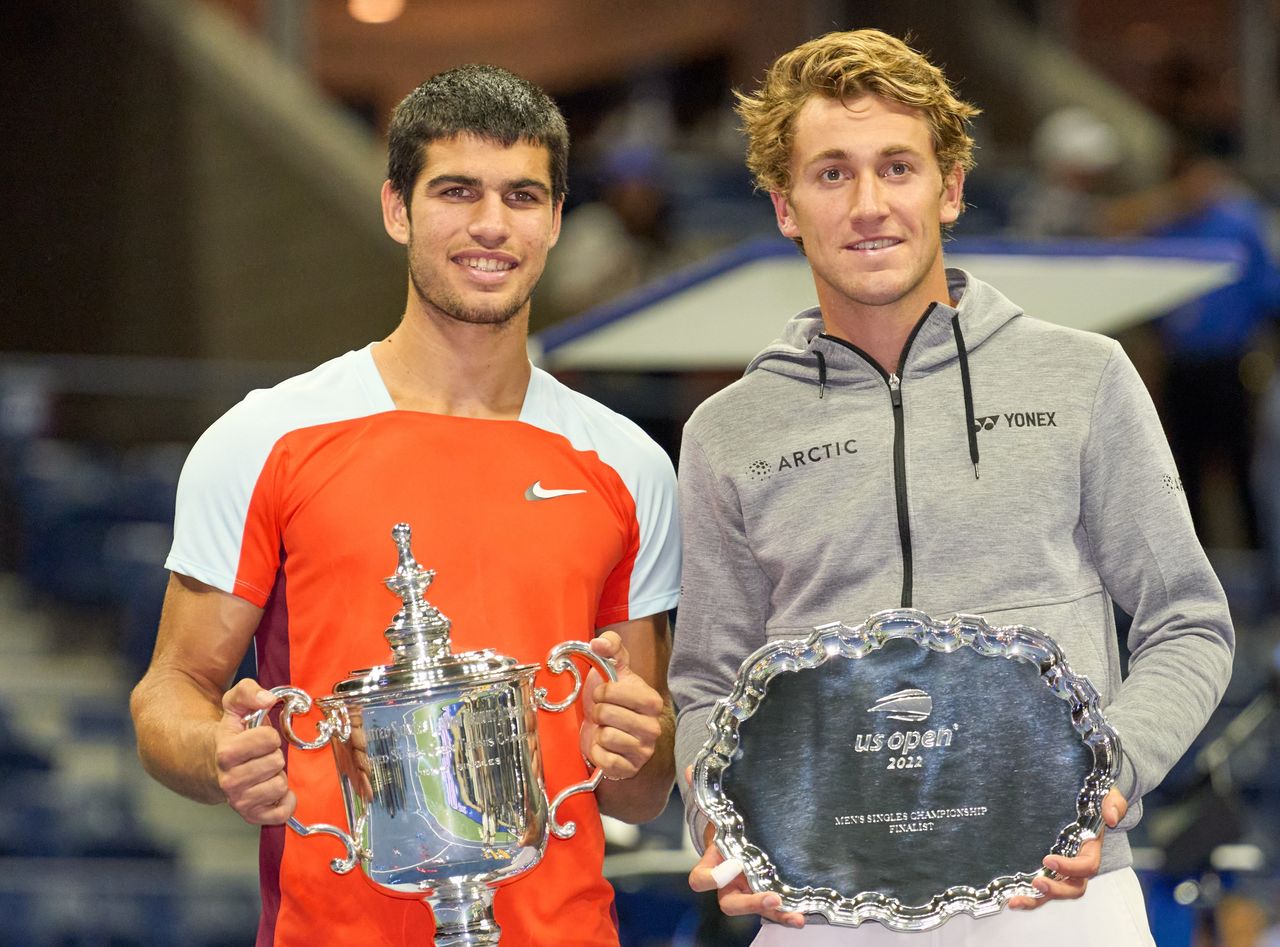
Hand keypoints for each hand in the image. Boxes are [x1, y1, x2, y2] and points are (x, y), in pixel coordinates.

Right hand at [216, 679, 295, 825]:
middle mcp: (229, 780)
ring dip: (276, 775)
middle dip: (273, 755)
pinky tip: (273, 790)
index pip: (269, 739)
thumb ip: (249, 692)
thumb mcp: (233, 704)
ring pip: (280, 786)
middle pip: (276, 762)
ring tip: (263, 771)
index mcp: (226, 752)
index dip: (269, 734)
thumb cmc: (229, 734)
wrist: (208, 764)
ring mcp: (238, 800)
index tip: (259, 737)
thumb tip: (267, 699)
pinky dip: (284, 802)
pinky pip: (280, 812)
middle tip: (261, 755)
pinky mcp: (250, 815)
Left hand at [579, 631, 663, 779]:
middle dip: (598, 711)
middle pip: (608, 714)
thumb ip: (610, 646)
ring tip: (605, 729)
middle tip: (602, 713)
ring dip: (599, 732)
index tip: (603, 693)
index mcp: (653, 701)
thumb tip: (599, 643)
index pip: (620, 692)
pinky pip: (605, 760)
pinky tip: (605, 747)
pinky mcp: (630, 769)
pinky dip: (598, 753)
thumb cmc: (611, 698)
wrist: (605, 730)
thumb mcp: (612, 668)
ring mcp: (643, 751)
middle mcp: (653, 728)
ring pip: (606, 737)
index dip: (605, 691)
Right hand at [687, 803, 804, 928]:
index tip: (733, 865)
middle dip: (750, 904)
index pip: (701, 880)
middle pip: (731, 904)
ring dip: (776, 915)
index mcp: (712, 866)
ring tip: (796, 917)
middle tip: (771, 898)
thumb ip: (706, 795)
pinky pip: (775, 911)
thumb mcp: (717, 812)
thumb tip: (693, 770)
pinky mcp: (766, 896)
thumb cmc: (725, 829)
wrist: (738, 840)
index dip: (713, 878)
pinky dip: (788, 914)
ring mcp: (748, 893)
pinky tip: (803, 914)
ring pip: (757, 910)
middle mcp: (729, 885)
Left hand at [1007, 786, 1127, 909]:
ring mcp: (1062, 871)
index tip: (1049, 859)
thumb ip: (1112, 804)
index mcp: (1091, 851)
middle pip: (1072, 888)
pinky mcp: (1048, 871)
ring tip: (1015, 901)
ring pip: (1054, 892)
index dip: (1070, 867)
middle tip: (1037, 882)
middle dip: (1055, 889)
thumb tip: (1110, 817)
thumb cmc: (1098, 804)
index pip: (1086, 867)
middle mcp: (1078, 867)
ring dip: (1035, 899)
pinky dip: (1027, 896)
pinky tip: (1009, 899)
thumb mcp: (1109, 798)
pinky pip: (1040, 889)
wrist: (1087, 806)